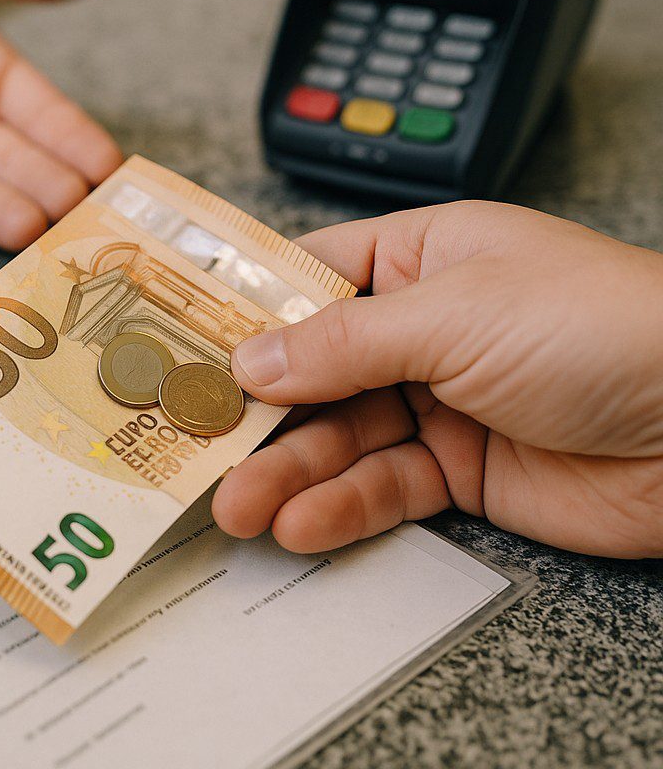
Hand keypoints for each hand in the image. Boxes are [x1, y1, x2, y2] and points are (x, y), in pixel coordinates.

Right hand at [213, 202, 662, 557]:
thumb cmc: (597, 324)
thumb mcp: (452, 314)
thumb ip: (342, 342)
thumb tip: (251, 358)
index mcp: (422, 256)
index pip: (310, 276)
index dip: (247, 310)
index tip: (182, 345)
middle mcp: (423, 326)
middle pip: (315, 368)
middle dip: (258, 410)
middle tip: (195, 442)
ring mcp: (439, 399)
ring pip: (341, 436)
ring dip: (287, 472)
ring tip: (236, 504)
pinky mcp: (460, 469)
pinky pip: (385, 486)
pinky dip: (341, 506)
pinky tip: (299, 522)